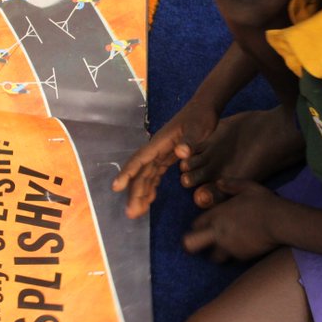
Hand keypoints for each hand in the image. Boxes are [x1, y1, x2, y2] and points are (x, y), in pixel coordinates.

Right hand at [113, 100, 219, 216]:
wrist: (205, 107)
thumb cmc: (200, 116)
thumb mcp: (198, 128)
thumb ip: (189, 140)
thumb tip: (181, 153)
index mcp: (159, 143)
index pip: (140, 160)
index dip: (128, 173)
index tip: (116, 187)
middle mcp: (156, 149)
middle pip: (140, 172)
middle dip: (134, 192)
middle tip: (130, 213)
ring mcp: (160, 153)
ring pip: (146, 175)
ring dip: (140, 193)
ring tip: (136, 212)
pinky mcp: (167, 156)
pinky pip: (154, 173)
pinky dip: (151, 186)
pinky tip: (150, 199)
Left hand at [182, 179, 280, 261]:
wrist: (278, 222)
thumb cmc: (264, 202)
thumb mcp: (248, 187)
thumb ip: (231, 185)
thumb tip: (219, 182)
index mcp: (218, 213)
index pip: (197, 224)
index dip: (199, 227)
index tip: (202, 228)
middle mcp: (219, 231)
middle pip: (195, 243)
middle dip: (195, 245)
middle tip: (197, 247)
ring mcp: (228, 245)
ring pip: (214, 256)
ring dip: (217, 254)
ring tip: (224, 251)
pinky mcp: (240, 256)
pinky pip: (233, 258)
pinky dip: (235, 255)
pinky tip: (243, 249)